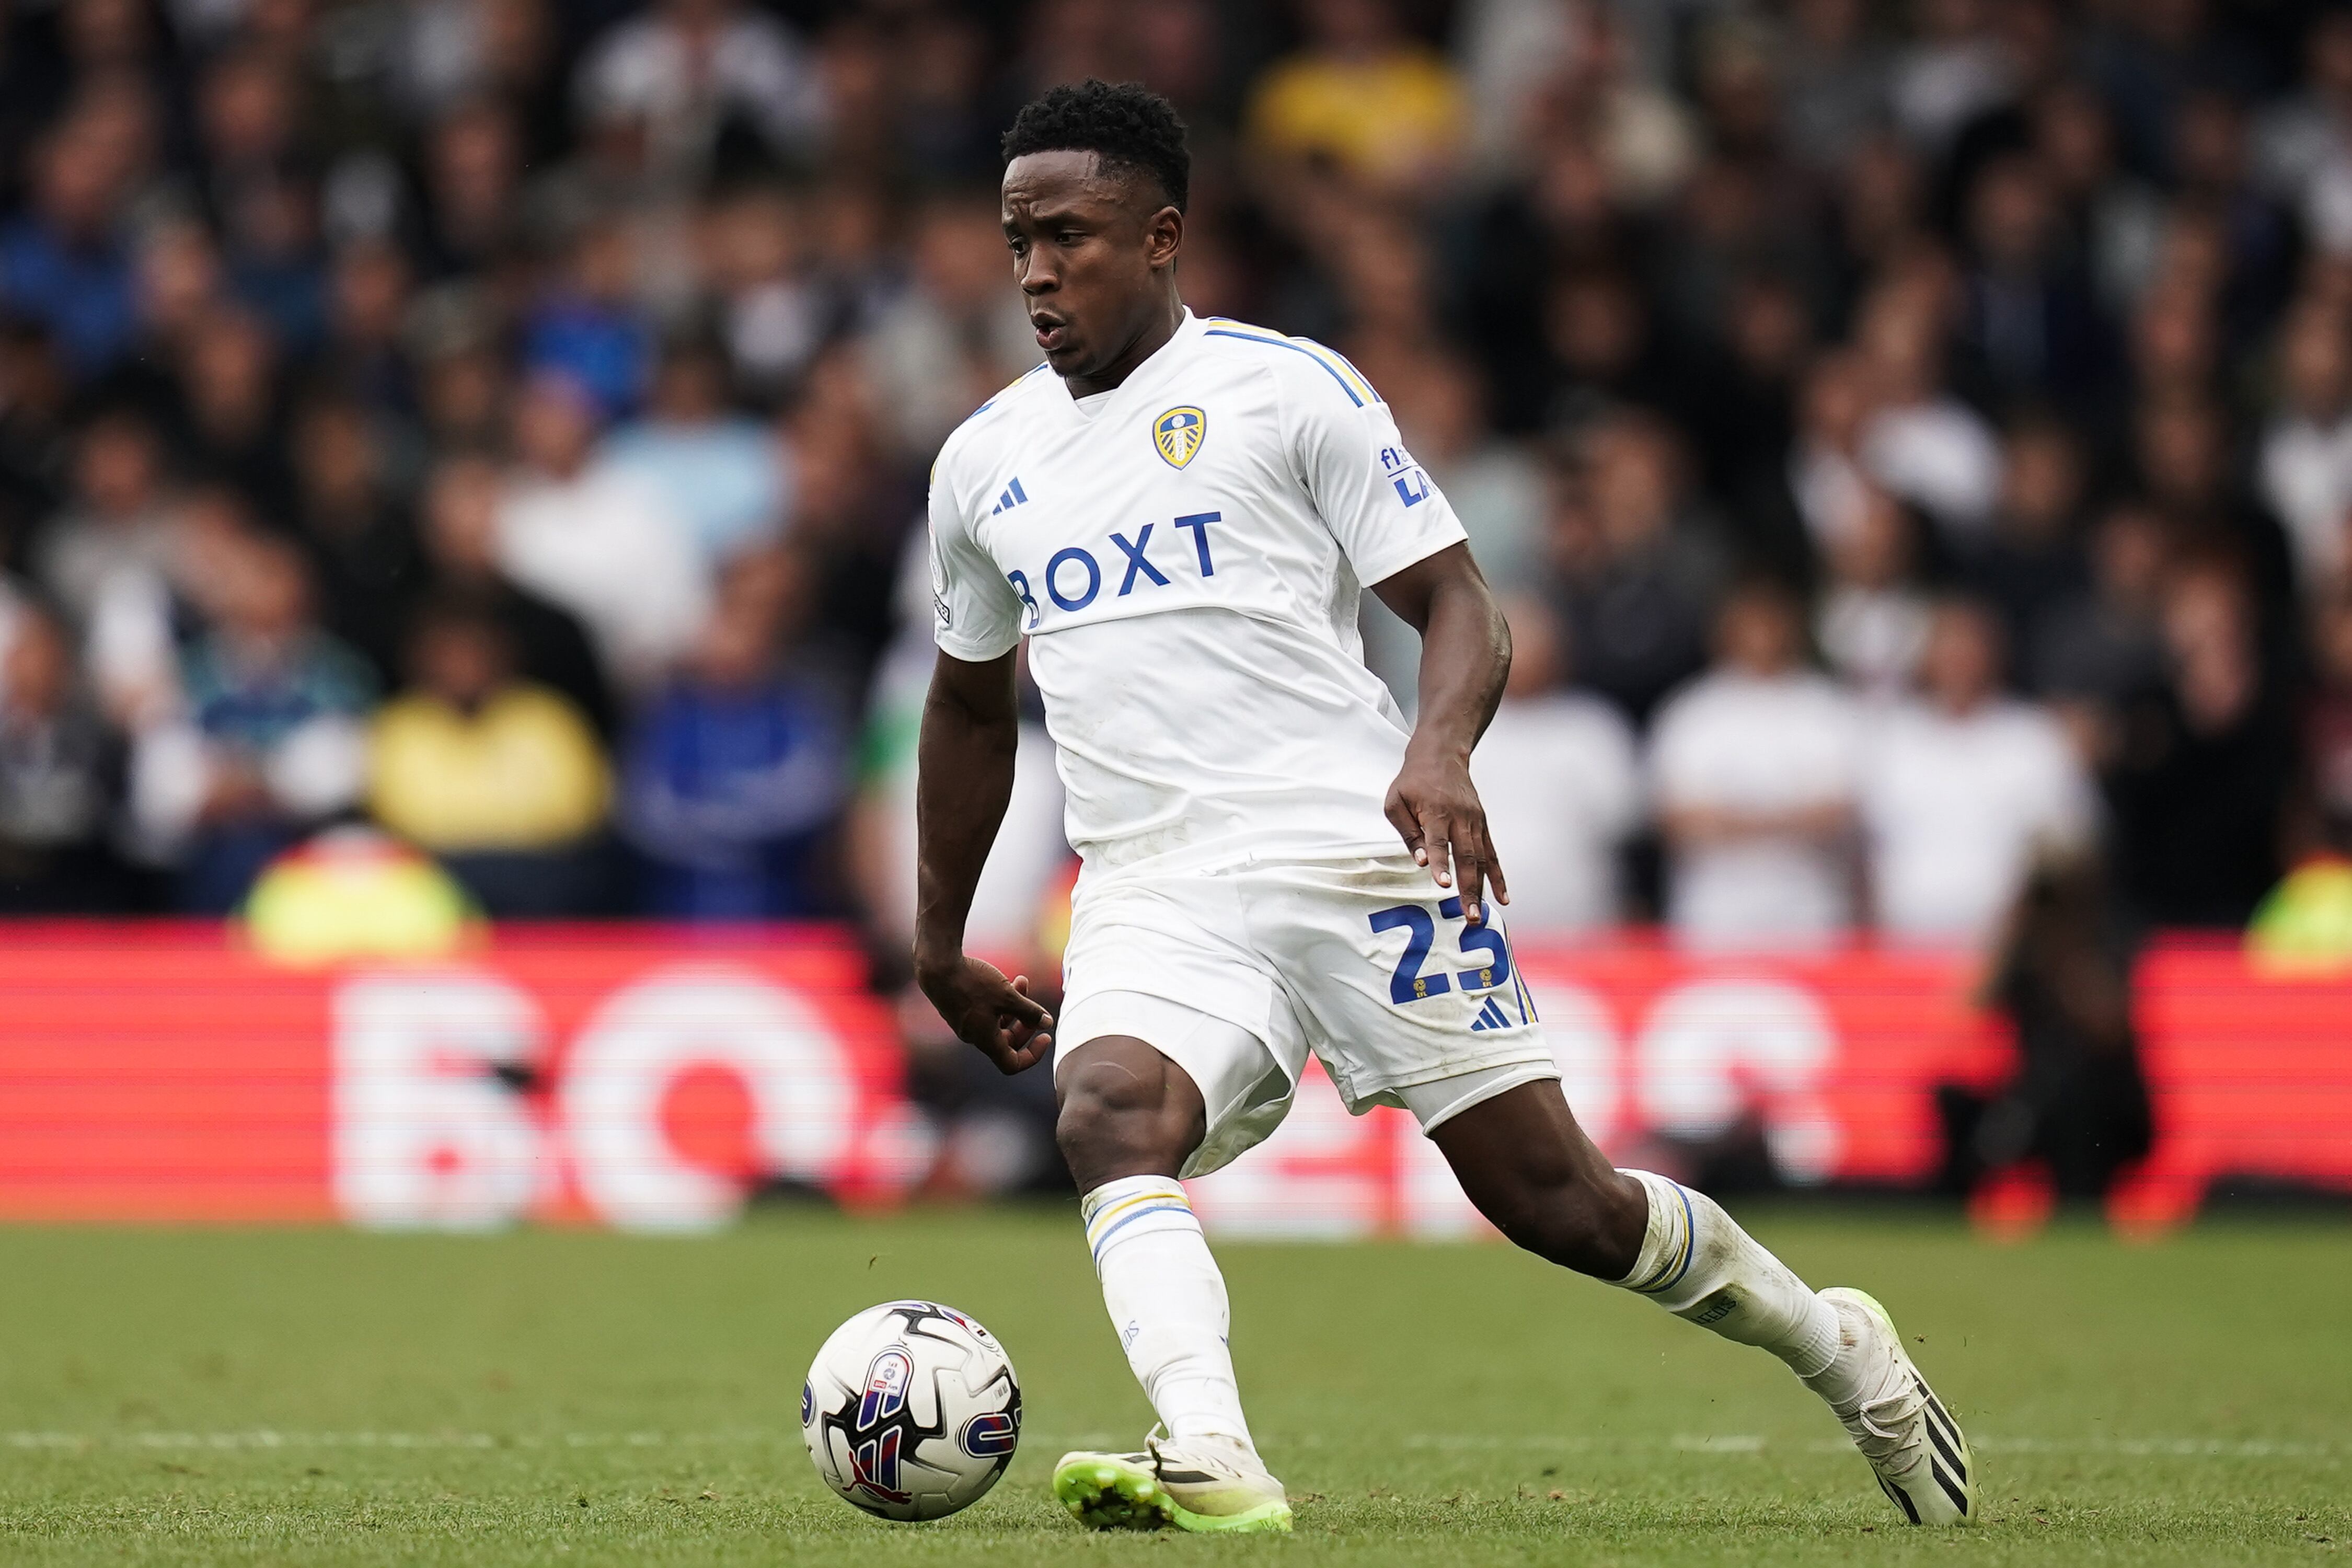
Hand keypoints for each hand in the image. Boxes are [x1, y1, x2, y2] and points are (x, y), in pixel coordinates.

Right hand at [914, 951, 1053, 1073]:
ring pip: (998, 1022)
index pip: (1012, 1064)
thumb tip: (1047, 1023)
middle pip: (1007, 1042)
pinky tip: (1005, 980)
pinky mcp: (959, 1010)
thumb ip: (1030, 1011)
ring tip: (1023, 981)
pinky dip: (999, 1001)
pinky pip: (985, 1012)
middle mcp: (974, 1036)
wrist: (936, 966)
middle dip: (1026, 1024)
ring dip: (1014, 1006)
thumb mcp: (1007, 996)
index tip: (1045, 1037)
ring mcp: (965, 1023)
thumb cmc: (972, 983)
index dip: (1032, 1055)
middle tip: (1036, 1008)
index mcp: (985, 1040)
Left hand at [1384, 745, 1508, 923]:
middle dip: (1468, 888)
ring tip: (1478, 914)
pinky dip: (1498, 876)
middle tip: (1468, 915)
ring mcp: (1475, 822)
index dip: (1441, 863)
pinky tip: (1502, 897)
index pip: (1438, 842)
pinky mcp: (1482, 825)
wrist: (1441, 755)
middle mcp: (1460, 819)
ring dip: (1482, 888)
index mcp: (1436, 812)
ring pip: (1482, 859)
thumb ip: (1407, 832)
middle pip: (1466, 857)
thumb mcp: (1396, 801)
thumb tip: (1420, 862)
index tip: (1443, 884)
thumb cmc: (1412, 781)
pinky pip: (1492, 854)